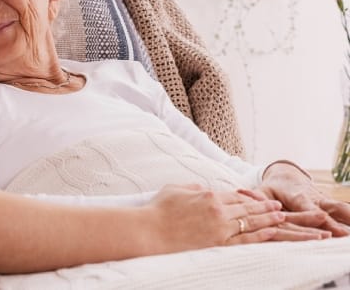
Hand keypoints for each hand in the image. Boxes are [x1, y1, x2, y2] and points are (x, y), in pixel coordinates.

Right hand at [146, 184, 284, 252]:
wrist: (150, 232)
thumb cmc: (158, 210)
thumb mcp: (174, 189)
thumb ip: (192, 187)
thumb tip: (202, 189)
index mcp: (208, 194)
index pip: (235, 195)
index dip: (250, 197)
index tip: (260, 198)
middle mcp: (218, 210)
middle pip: (248, 208)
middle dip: (266, 207)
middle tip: (279, 206)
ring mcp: (220, 228)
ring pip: (251, 222)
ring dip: (269, 219)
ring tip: (281, 217)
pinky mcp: (219, 244)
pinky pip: (246, 239)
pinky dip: (261, 235)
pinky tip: (272, 232)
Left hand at [258, 161, 349, 236]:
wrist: (288, 176)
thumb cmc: (272, 187)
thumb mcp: (262, 190)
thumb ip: (256, 196)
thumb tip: (242, 194)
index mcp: (296, 195)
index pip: (304, 206)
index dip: (311, 212)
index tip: (320, 216)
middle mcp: (313, 198)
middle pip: (325, 209)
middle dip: (334, 221)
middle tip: (343, 232)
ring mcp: (323, 201)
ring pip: (338, 208)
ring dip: (347, 218)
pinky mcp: (329, 205)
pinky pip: (342, 213)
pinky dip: (349, 218)